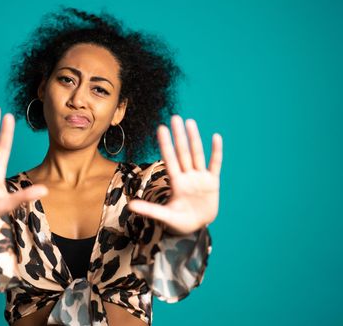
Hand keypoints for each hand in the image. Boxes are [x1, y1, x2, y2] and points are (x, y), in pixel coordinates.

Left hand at [128, 115, 222, 234]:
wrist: (196, 227)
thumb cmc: (179, 222)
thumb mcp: (164, 217)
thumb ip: (149, 210)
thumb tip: (129, 206)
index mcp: (176, 183)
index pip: (169, 160)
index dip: (165, 145)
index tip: (160, 129)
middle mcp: (187, 177)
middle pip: (182, 153)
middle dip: (178, 136)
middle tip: (175, 118)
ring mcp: (200, 178)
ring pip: (197, 154)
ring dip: (194, 139)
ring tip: (190, 122)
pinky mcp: (212, 183)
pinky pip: (215, 164)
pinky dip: (216, 152)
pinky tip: (216, 137)